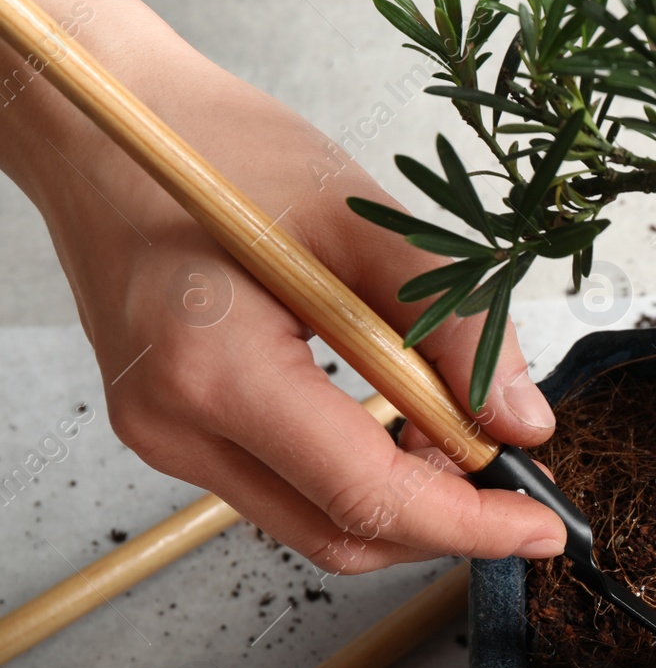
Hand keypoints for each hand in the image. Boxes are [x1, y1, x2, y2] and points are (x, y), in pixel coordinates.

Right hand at [1, 0, 566, 573]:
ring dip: (403, 499)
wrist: (101, 133)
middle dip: (444, 520)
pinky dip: (358, 474)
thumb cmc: (219, 153)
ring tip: (454, 427)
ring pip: (315, 524)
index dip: (469, 522)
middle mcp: (176, 425)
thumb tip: (524, 424)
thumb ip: (455, 323)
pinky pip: (286, 489)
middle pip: (342, 534)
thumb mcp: (362, 219)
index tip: (541, 527)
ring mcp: (165, 438)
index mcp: (215, 368)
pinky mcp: (172, 433)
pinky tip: (398, 422)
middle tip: (511, 468)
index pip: (369, 495)